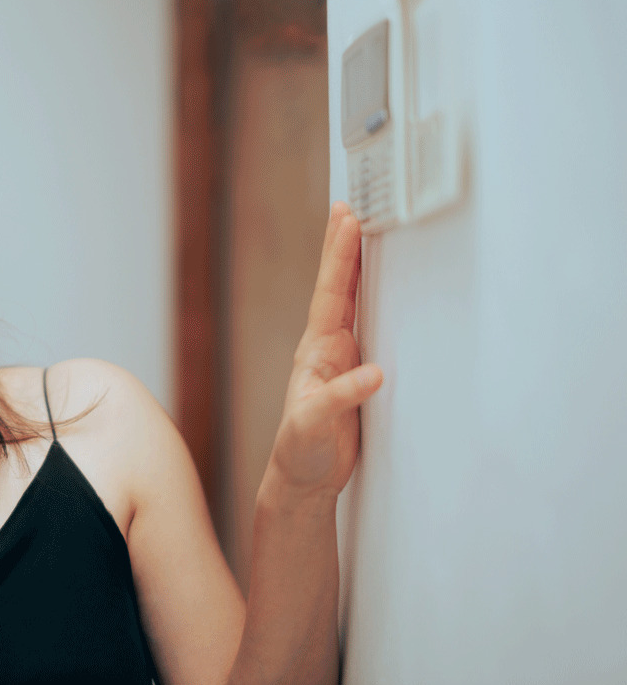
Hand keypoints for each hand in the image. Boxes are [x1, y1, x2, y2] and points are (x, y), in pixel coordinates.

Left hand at [268, 201, 382, 498]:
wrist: (302, 479)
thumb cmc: (301, 452)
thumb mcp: (313, 426)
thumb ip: (340, 399)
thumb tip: (374, 373)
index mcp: (316, 351)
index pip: (332, 294)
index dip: (340, 256)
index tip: (347, 220)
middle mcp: (327, 347)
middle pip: (338, 287)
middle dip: (343, 246)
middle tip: (348, 205)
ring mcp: (341, 358)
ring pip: (351, 303)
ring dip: (356, 267)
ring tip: (359, 230)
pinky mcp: (357, 373)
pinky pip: (368, 327)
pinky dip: (374, 301)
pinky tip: (383, 286)